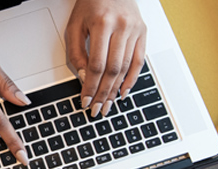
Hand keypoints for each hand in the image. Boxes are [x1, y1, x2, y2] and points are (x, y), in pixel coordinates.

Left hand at [66, 0, 146, 116]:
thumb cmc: (91, 4)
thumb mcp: (75, 26)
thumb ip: (76, 53)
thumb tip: (84, 78)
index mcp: (103, 24)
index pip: (97, 65)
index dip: (91, 86)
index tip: (86, 100)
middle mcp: (122, 27)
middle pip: (113, 70)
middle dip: (104, 93)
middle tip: (98, 109)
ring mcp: (135, 30)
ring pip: (126, 68)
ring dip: (116, 90)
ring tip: (108, 104)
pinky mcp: (143, 32)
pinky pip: (139, 61)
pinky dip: (132, 79)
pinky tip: (123, 91)